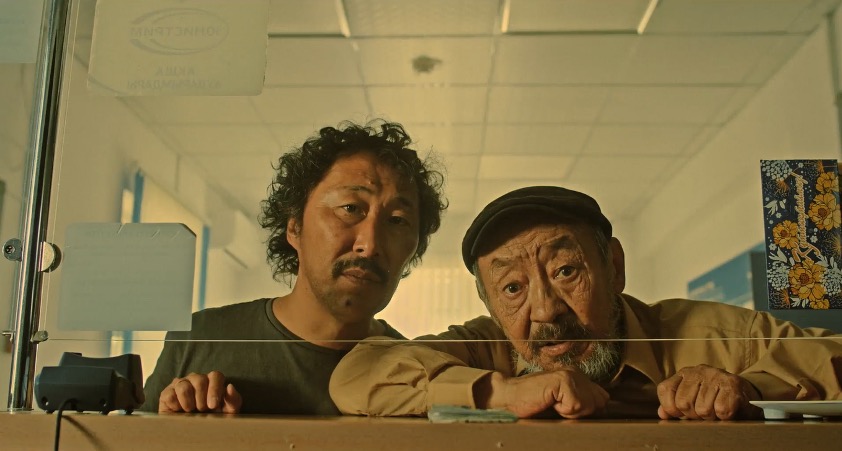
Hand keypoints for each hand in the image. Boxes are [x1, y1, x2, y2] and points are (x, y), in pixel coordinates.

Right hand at [158, 370, 241, 412]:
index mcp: (212, 381)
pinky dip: (176, 406)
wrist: (191, 433)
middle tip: (202, 410)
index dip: (215, 389)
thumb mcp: (227, 413)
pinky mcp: (166, 393)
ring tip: (190, 411)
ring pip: (184, 386)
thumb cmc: (212, 420)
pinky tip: (179, 412)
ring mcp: (180, 384)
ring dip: (189, 402)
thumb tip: (230, 386)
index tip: (213, 405)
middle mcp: (196, 379)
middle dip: (202, 399)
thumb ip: (233, 400)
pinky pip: (170, 395)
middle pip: (200, 380)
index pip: (215, 375)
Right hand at [476, 369, 608, 417]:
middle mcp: (576, 372)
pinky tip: (549, 402)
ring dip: (571, 412)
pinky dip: (563, 411)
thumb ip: (580, 401)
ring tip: (553, 404)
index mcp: (577, 376)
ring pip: (588, 405)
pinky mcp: (563, 381)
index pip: (602, 397)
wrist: (509, 397)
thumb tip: (604, 404)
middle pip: (599, 403)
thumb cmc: (533, 403)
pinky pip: (575, 406)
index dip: (588, 409)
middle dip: (581, 411)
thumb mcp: (561, 403)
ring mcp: (570, 375)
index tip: (568, 409)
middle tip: (559, 406)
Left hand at [657, 364, 760, 419]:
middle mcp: (698, 371)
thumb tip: (662, 414)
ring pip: (702, 409)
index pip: (665, 389)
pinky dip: (724, 416)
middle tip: (703, 412)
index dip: (671, 407)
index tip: (681, 413)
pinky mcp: (732, 384)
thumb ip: (674, 405)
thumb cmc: (714, 398)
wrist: (745, 393)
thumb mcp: (692, 398)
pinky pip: (721, 410)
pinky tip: (727, 410)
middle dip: (693, 415)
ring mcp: (715, 376)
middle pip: (683, 402)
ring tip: (716, 410)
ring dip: (710, 416)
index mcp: (684, 373)